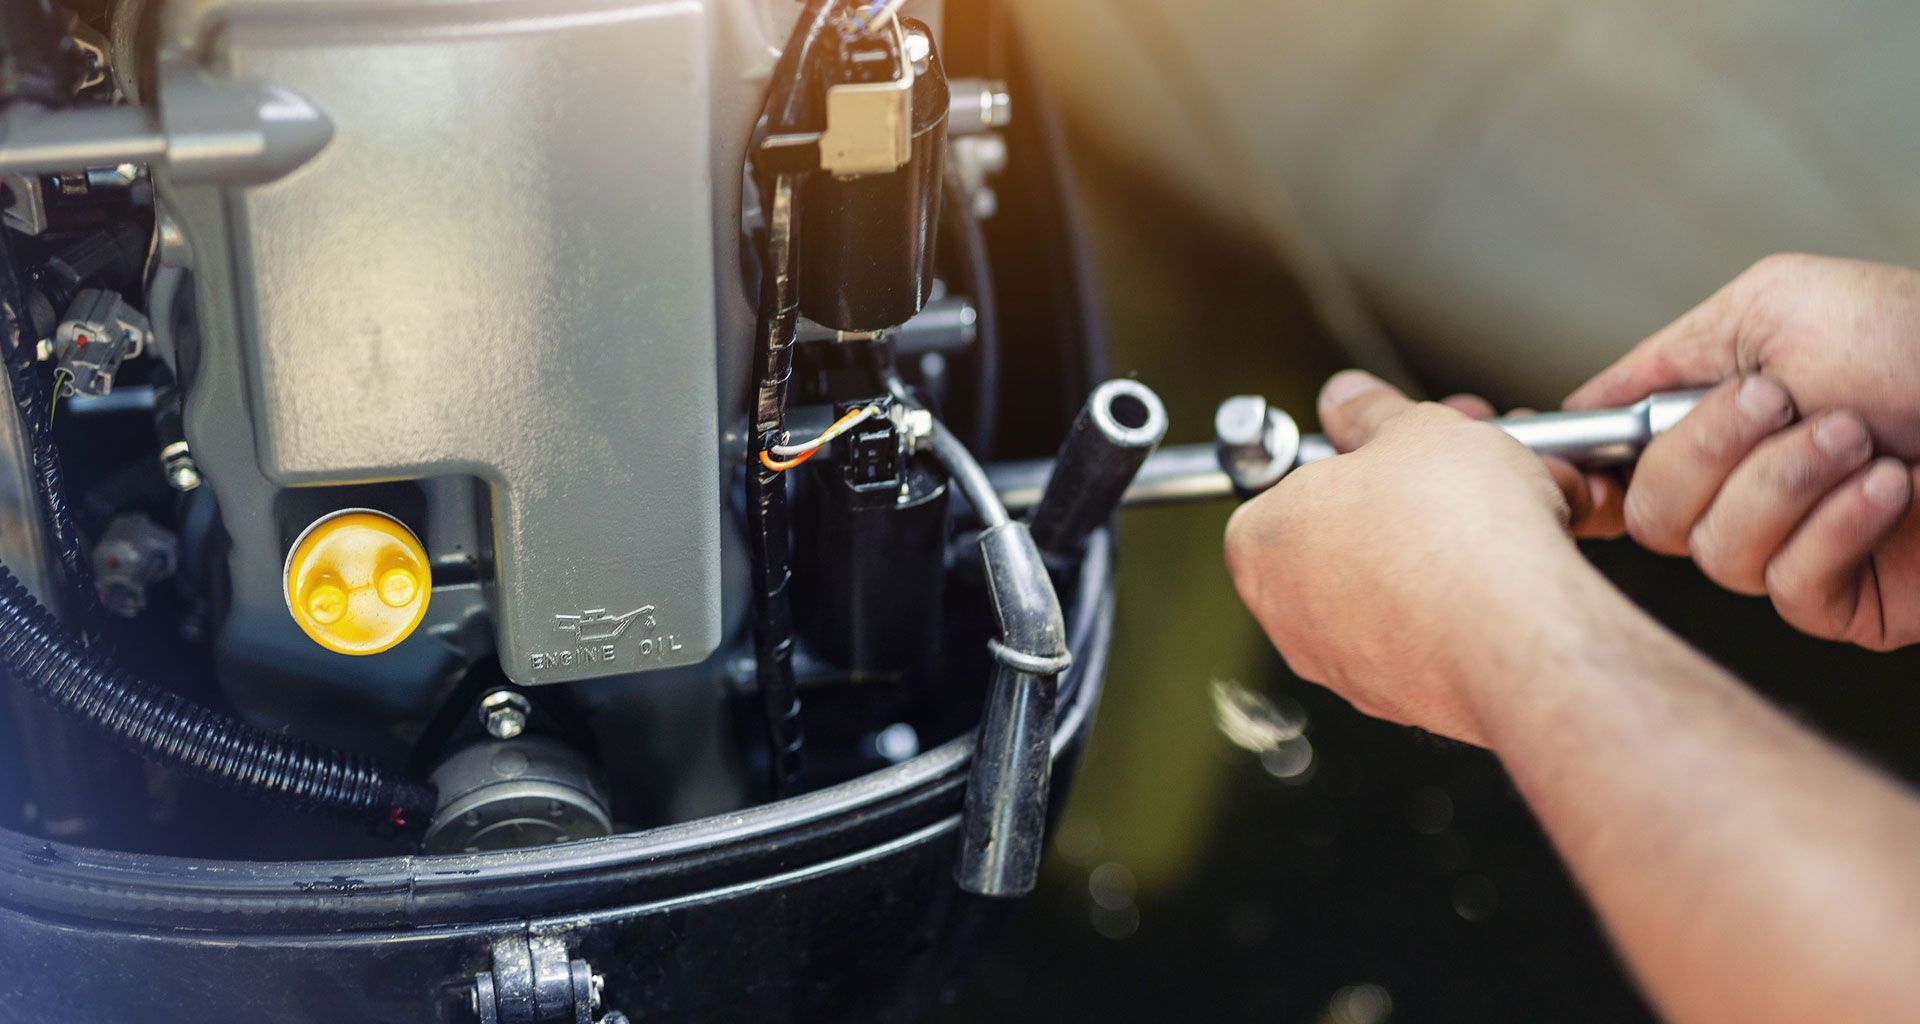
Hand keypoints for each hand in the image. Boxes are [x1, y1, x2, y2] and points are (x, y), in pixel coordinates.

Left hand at [1224, 371, 1615, 745]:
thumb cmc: (1456, 532)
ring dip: (1445, 542)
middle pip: (1348, 533)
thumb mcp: (1413, 429)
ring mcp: (1341, 662)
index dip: (1356, 459)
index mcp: (1262, 540)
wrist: (1521, 633)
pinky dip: (1465, 598)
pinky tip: (1510, 570)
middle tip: (1459, 468)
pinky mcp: (1399, 696)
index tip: (1398, 447)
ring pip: (1394, 583)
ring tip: (1501, 512)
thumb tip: (1348, 400)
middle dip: (1409, 496)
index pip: (1291, 486)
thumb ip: (1370, 411)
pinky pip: (1430, 631)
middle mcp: (1287, 612)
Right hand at [1566, 254, 1919, 648]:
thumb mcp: (1775, 302)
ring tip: (1859, 439)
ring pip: (1713, 554)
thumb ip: (1664, 357)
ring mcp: (1792, 550)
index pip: (1609, 465)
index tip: (1567, 457)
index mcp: (1713, 420)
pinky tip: (1889, 487)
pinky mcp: (1847, 604)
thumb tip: (1578, 410)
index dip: (1578, 470)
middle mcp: (1741, 489)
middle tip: (1785, 403)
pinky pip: (1789, 587)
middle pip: (1648, 515)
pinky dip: (1837, 528)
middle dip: (1710, 452)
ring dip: (1786, 483)